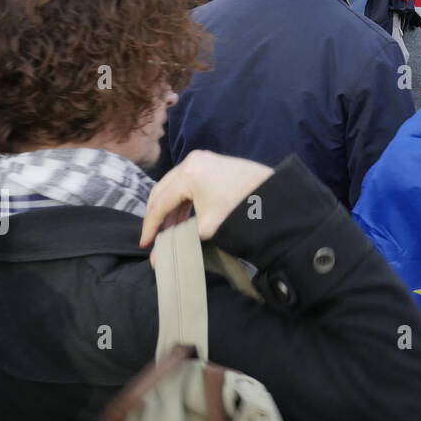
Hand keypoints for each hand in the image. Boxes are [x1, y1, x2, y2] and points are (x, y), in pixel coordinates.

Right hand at [139, 150, 273, 247]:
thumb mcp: (206, 228)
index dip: (150, 225)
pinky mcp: (213, 161)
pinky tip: (184, 218)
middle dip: (158, 215)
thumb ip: (178, 242)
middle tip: (154, 237)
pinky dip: (184, 199)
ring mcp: (203, 158)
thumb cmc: (240, 210)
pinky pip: (188, 181)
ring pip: (175, 185)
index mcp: (188, 174)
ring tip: (169, 231)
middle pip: (163, 190)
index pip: (159, 202)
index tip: (145, 244)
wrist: (275, 196)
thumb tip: (157, 262)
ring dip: (171, 208)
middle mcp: (192, 160)